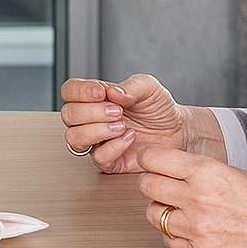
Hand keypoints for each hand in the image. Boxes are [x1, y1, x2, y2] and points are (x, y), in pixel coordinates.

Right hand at [60, 74, 219, 172]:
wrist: (178, 131)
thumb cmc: (159, 108)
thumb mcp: (149, 87)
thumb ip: (130, 86)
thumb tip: (111, 93)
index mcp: (94, 98)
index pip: (69, 91)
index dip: (79, 92)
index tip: (101, 92)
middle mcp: (91, 120)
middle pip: (68, 115)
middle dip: (91, 112)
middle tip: (117, 112)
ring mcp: (97, 141)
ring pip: (74, 138)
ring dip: (97, 131)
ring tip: (122, 126)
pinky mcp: (109, 161)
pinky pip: (98, 158)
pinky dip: (113, 147)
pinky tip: (129, 138)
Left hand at [137, 146, 246, 247]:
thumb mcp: (227, 170)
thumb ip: (192, 168)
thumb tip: (159, 165)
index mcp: (205, 171)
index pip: (151, 158)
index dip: (148, 159)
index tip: (151, 162)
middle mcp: (196, 198)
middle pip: (146, 186)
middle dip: (154, 184)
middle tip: (167, 187)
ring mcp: (196, 227)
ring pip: (153, 215)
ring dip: (164, 212)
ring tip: (185, 210)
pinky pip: (168, 240)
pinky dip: (176, 236)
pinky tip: (193, 229)